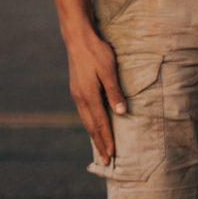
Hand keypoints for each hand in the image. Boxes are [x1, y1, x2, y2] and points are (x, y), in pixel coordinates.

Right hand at [65, 27, 126, 161]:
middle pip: (91, 126)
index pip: (101, 123)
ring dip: (94, 135)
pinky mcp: (77, 88)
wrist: (77, 38)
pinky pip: (84, 112)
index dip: (107, 140)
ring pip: (86, 120)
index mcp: (88, 96)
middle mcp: (80, 98)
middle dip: (100, 143)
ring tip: (100, 147)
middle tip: (106, 161)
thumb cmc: (96, 52)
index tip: (112, 156)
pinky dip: (90, 123)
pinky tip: (94, 124)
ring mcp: (77, 94)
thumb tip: (121, 112)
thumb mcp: (109, 70)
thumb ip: (114, 92)